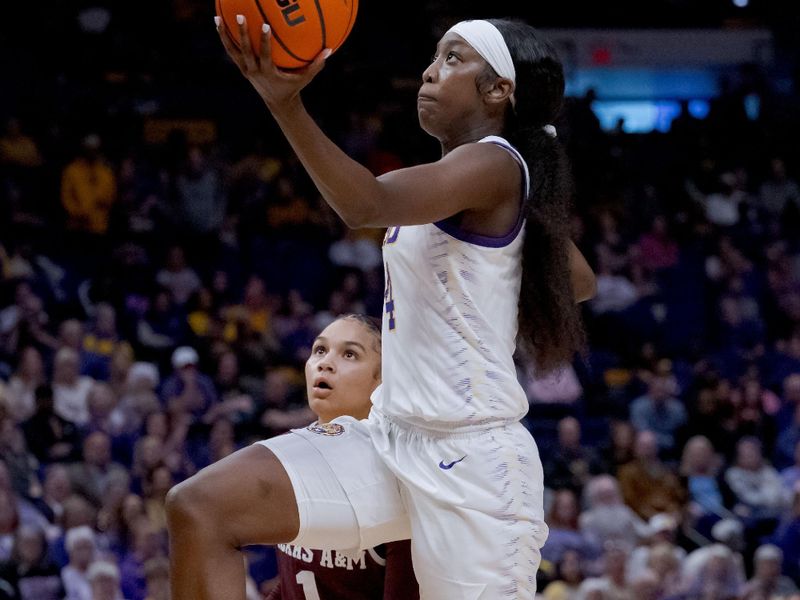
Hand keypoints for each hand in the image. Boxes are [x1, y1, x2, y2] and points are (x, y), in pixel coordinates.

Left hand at [215, 14, 329, 112]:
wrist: (278, 103)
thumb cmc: (293, 88)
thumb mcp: (306, 78)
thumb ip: (317, 65)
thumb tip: (330, 49)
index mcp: (268, 72)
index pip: (265, 55)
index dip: (264, 41)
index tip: (266, 26)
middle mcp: (254, 71)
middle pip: (245, 50)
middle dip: (243, 34)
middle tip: (240, 16)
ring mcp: (246, 70)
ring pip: (232, 51)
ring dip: (224, 35)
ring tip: (217, 18)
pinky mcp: (242, 68)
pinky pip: (231, 51)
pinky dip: (225, 39)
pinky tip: (220, 24)